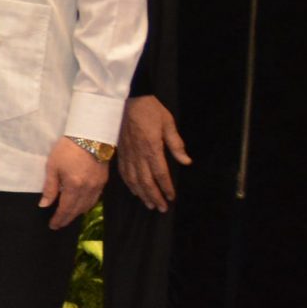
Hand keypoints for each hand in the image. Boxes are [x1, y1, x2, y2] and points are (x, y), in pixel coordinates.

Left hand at [39, 137, 107, 228]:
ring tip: (68, 217)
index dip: (59, 219)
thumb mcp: (52, 167)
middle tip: (58, 224)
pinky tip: (81, 206)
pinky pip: (95, 199)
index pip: (66, 209)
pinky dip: (87, 205)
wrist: (90, 134)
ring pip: (87, 206)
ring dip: (77, 213)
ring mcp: (98, 185)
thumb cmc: (67, 149)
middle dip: (67, 219)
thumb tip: (44, 205)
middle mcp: (88, 189)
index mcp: (74, 186)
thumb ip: (50, 188)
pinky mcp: (104, 180)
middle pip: (77, 210)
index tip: (53, 225)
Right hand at [117, 96, 188, 212]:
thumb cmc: (150, 110)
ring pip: (134, 180)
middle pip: (146, 181)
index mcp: (152, 148)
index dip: (166, 188)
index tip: (172, 198)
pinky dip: (129, 184)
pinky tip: (134, 190)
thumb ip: (176, 144)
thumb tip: (186, 161)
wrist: (127, 99)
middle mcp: (138, 155)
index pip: (160, 174)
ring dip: (142, 194)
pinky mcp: (120, 152)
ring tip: (148, 204)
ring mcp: (127, 154)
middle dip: (154, 196)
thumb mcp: (168, 124)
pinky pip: (124, 172)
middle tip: (161, 208)